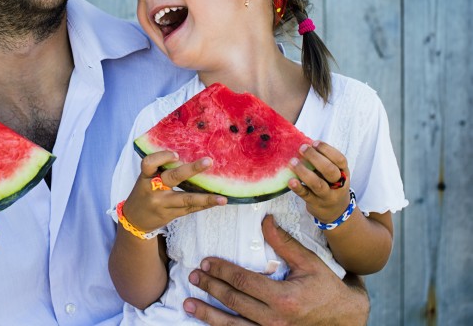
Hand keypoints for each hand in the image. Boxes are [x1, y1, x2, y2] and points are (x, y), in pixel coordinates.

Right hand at [122, 151, 226, 232]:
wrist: (135, 220)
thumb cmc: (144, 192)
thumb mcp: (145, 178)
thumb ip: (160, 168)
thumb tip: (188, 152)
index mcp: (145, 177)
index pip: (149, 163)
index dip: (162, 157)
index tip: (177, 154)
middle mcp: (153, 190)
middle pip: (172, 178)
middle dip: (191, 169)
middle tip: (208, 161)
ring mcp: (163, 204)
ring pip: (186, 199)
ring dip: (206, 198)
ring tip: (222, 198)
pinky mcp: (171, 214)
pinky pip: (190, 209)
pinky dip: (205, 204)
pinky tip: (218, 201)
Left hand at [183, 215, 368, 324]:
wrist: (346, 320)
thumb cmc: (327, 288)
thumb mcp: (309, 263)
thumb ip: (284, 243)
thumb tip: (265, 220)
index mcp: (283, 298)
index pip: (243, 281)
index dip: (222, 271)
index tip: (206, 262)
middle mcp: (275, 320)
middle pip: (233, 302)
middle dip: (210, 288)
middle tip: (192, 276)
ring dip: (207, 315)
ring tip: (188, 304)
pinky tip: (208, 324)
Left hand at [288, 141, 350, 223]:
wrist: (335, 211)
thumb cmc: (331, 184)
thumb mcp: (334, 172)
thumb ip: (323, 160)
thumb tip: (305, 143)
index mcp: (344, 172)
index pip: (340, 160)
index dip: (327, 150)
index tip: (314, 143)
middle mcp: (338, 184)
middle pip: (330, 171)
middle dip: (315, 158)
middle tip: (302, 148)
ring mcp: (327, 195)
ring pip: (318, 184)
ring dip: (304, 172)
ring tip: (292, 161)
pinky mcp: (315, 203)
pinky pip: (306, 195)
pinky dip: (298, 188)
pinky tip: (290, 181)